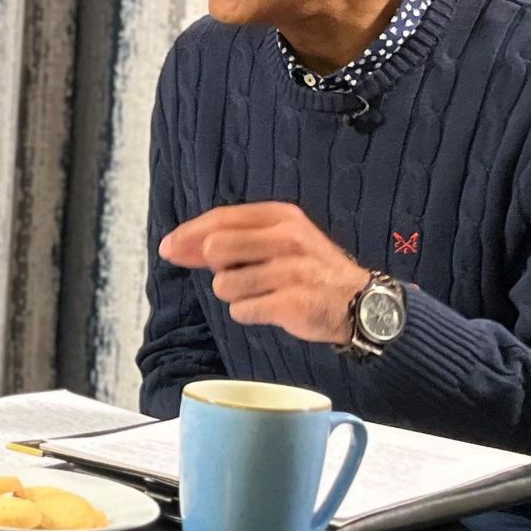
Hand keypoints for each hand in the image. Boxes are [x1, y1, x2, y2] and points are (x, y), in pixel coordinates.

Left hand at [159, 203, 368, 345]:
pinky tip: (271, 308)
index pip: (221, 219)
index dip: (188, 234)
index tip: (169, 247)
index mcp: (282, 217)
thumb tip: (175, 246)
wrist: (361, 303)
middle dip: (217, 267)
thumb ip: (232, 238)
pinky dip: (249, 313)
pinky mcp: (291, 303)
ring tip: (264, 293)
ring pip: (225, 285)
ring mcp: (291, 271)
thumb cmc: (310, 269)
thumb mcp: (279, 239)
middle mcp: (287, 239)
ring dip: (235, 294)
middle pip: (216, 249)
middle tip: (240, 275)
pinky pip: (241, 310)